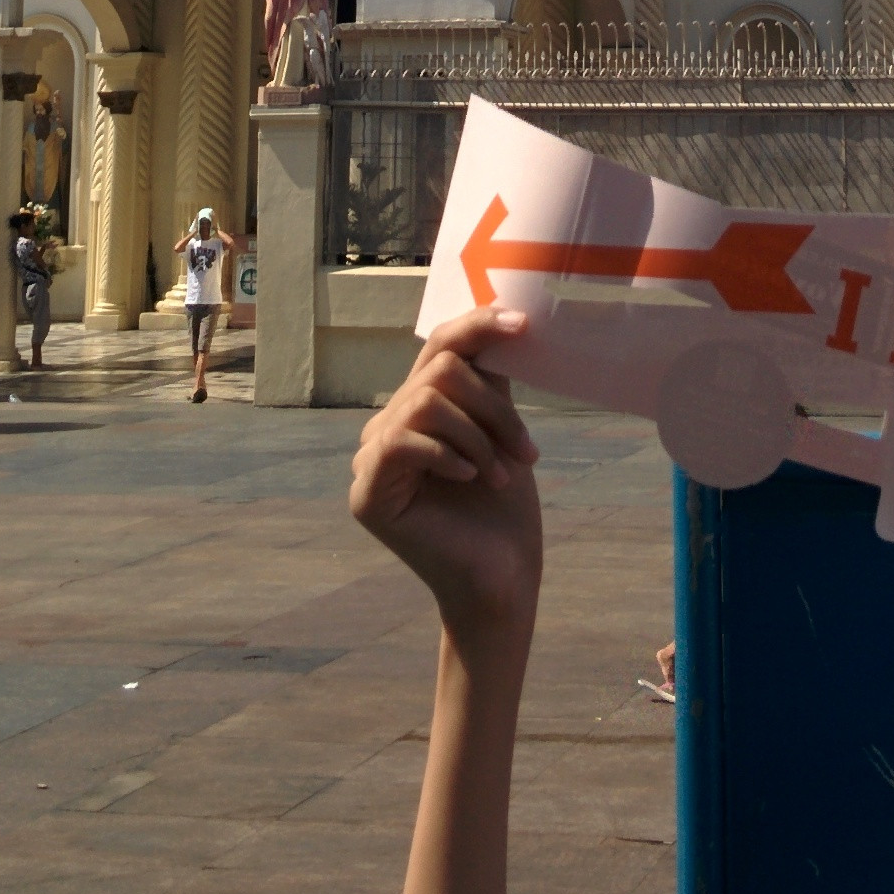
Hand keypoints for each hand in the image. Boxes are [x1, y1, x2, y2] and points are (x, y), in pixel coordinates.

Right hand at [350, 308, 542, 648]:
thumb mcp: (499, 426)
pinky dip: (447, 454)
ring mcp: (370, 459)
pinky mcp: (367, 492)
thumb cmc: (505, 507)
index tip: (520, 322)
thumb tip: (500, 316)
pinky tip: (469, 479)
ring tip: (500, 475)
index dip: (476, 325)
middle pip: (440, 370)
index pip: (439, 346)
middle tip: (525, 451)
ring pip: (427, 400)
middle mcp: (386, 424)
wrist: (502, 577)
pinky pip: (402, 440)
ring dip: (477, 436)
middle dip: (493, 407)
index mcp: (416, 406)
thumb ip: (488, 377)